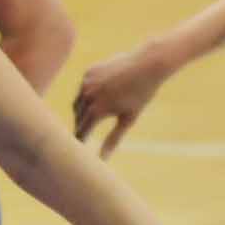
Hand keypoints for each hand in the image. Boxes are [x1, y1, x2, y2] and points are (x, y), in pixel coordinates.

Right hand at [72, 36, 183, 150]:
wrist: (147, 64)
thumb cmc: (141, 95)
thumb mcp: (128, 119)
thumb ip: (113, 140)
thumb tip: (102, 160)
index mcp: (96, 110)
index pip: (81, 131)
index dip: (81, 141)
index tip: (80, 149)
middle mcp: (87, 96)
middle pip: (78, 117)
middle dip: (81, 126)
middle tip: (84, 134)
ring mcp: (86, 83)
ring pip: (78, 103)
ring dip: (82, 111)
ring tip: (90, 118)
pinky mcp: (88, 72)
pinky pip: (83, 88)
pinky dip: (87, 95)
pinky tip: (99, 96)